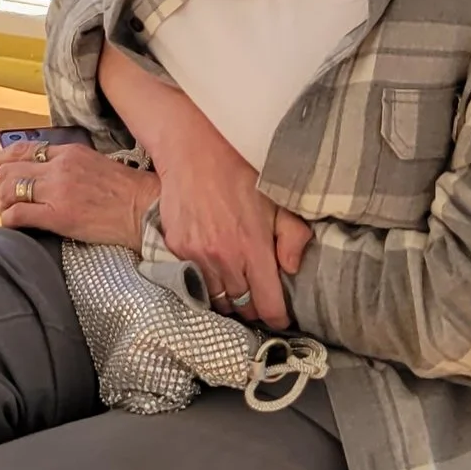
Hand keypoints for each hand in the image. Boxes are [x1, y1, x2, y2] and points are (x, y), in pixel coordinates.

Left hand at [0, 137, 155, 247]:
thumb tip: (45, 174)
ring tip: (9, 213)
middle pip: (9, 170)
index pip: (22, 149)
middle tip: (1, 201)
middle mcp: (60, 167)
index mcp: (69, 152)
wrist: (146, 210)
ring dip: (2, 203)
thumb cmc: (126, 193)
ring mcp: (58, 190)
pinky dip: (9, 220)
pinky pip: (18, 214)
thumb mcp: (95, 165)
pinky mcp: (59, 215)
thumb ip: (68, 165)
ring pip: (9, 189)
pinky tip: (15, 225)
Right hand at [149, 98, 311, 329]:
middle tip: (259, 296)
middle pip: (242, 307)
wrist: (194, 152)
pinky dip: (205, 281)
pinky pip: (193, 280)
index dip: (278, 317)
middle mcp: (225, 258)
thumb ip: (293, 237)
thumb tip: (291, 269)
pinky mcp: (177, 250)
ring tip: (237, 285)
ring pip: (216, 299)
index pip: (268, 305)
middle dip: (253, 306)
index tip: (281, 316)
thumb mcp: (279, 200)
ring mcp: (197, 256)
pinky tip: (214, 268)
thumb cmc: (241, 174)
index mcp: (254, 247)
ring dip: (228, 297)